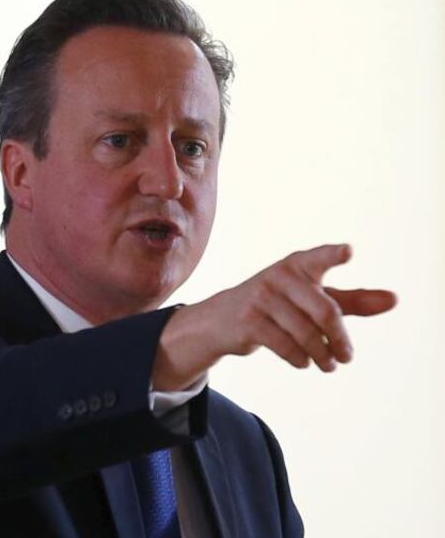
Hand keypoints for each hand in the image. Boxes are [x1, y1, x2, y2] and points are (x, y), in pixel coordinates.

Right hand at [153, 244, 396, 390]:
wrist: (221, 320)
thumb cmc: (277, 306)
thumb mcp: (313, 299)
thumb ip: (353, 300)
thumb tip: (394, 300)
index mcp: (296, 265)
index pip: (318, 258)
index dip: (332, 255)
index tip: (347, 252)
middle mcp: (278, 277)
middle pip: (324, 311)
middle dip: (340, 339)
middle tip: (348, 357)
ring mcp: (260, 298)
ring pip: (306, 333)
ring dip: (322, 354)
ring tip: (329, 364)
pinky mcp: (248, 322)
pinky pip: (285, 346)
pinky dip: (301, 359)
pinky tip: (305, 362)